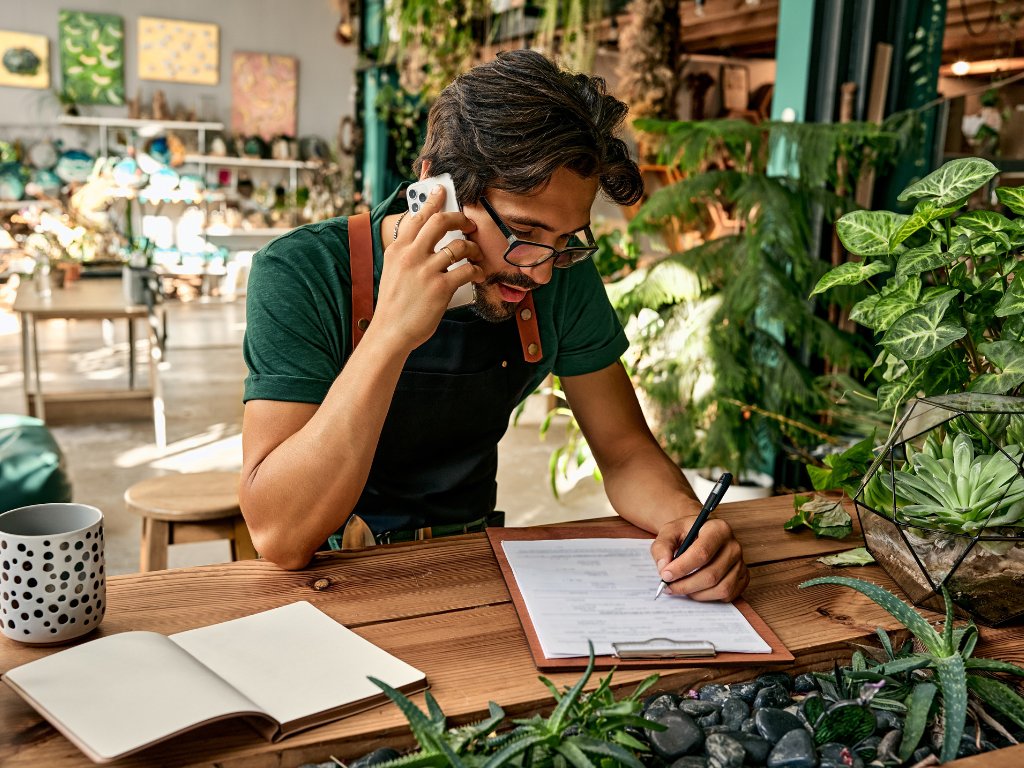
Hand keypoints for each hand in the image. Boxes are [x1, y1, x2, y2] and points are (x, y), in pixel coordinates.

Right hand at [373, 185, 483, 350]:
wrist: (390, 331)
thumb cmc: (395, 303)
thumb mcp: (393, 270)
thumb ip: (407, 251)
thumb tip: (427, 237)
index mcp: (397, 248)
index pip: (417, 215)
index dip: (432, 199)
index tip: (442, 189)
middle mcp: (410, 255)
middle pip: (440, 221)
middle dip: (460, 218)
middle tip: (469, 223)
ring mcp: (426, 270)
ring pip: (458, 245)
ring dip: (473, 248)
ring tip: (476, 254)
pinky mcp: (440, 288)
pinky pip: (467, 270)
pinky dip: (477, 270)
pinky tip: (478, 274)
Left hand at [650, 516, 748, 601]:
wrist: (701, 534)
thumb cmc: (686, 533)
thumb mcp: (670, 531)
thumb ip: (662, 547)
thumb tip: (664, 567)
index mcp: (718, 529)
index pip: (702, 553)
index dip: (682, 567)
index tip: (665, 575)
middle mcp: (734, 546)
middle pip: (711, 574)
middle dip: (686, 585)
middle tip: (668, 586)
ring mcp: (741, 563)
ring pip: (720, 588)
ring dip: (695, 593)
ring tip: (680, 587)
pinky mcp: (743, 577)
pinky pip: (727, 595)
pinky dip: (708, 597)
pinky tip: (695, 589)